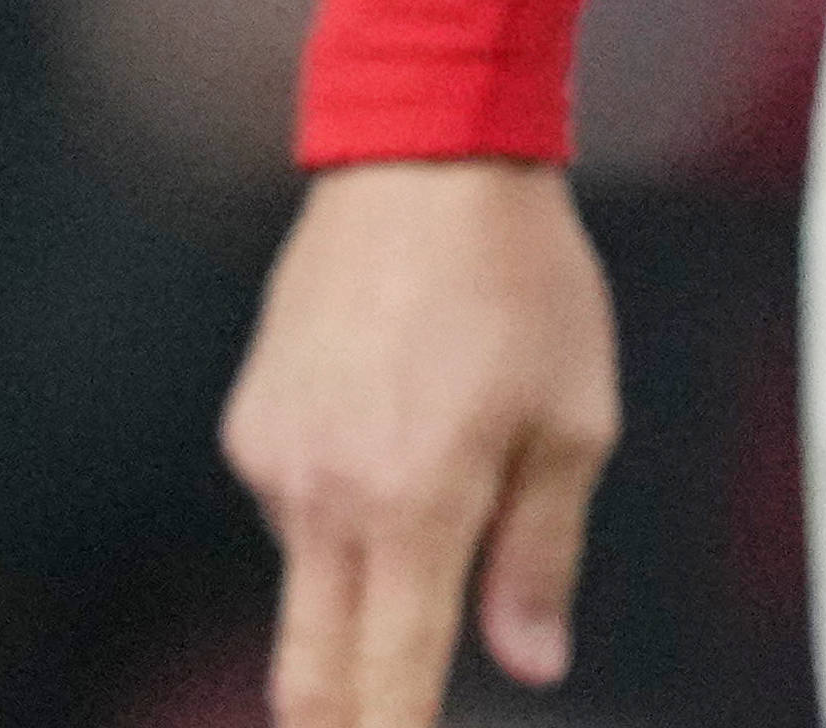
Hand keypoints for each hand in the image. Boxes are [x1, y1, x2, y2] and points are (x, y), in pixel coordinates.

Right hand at [225, 159, 618, 725]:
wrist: (424, 153)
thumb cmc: (515, 276)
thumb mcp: (572, 422)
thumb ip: (541, 559)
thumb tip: (530, 662)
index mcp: (413, 505)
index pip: (390, 680)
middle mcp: (325, 492)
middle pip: (311, 672)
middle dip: (337, 726)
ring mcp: (276, 455)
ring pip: (311, 583)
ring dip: (359, 593)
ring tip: (437, 480)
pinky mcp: (253, 419)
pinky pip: (294, 509)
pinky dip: (338, 515)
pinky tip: (391, 438)